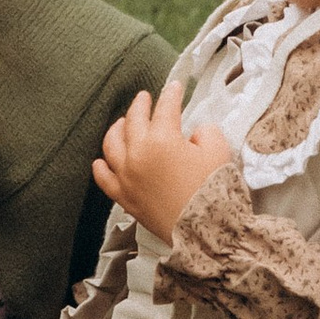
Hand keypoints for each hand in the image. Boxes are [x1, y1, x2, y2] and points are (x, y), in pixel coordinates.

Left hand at [93, 80, 238, 239]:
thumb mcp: (218, 151)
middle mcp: (137, 154)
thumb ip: (205, 132)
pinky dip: (101, 166)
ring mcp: (126, 176)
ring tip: (123, 122)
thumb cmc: (214, 189)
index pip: (165, 108)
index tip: (175, 87)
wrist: (205, 231)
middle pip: (134, 120)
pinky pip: (104, 178)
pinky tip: (101, 160)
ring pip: (112, 144)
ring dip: (117, 129)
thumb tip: (192, 134)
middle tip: (145, 97)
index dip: (171, 94)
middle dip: (141, 105)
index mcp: (161, 139)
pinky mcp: (124, 197)